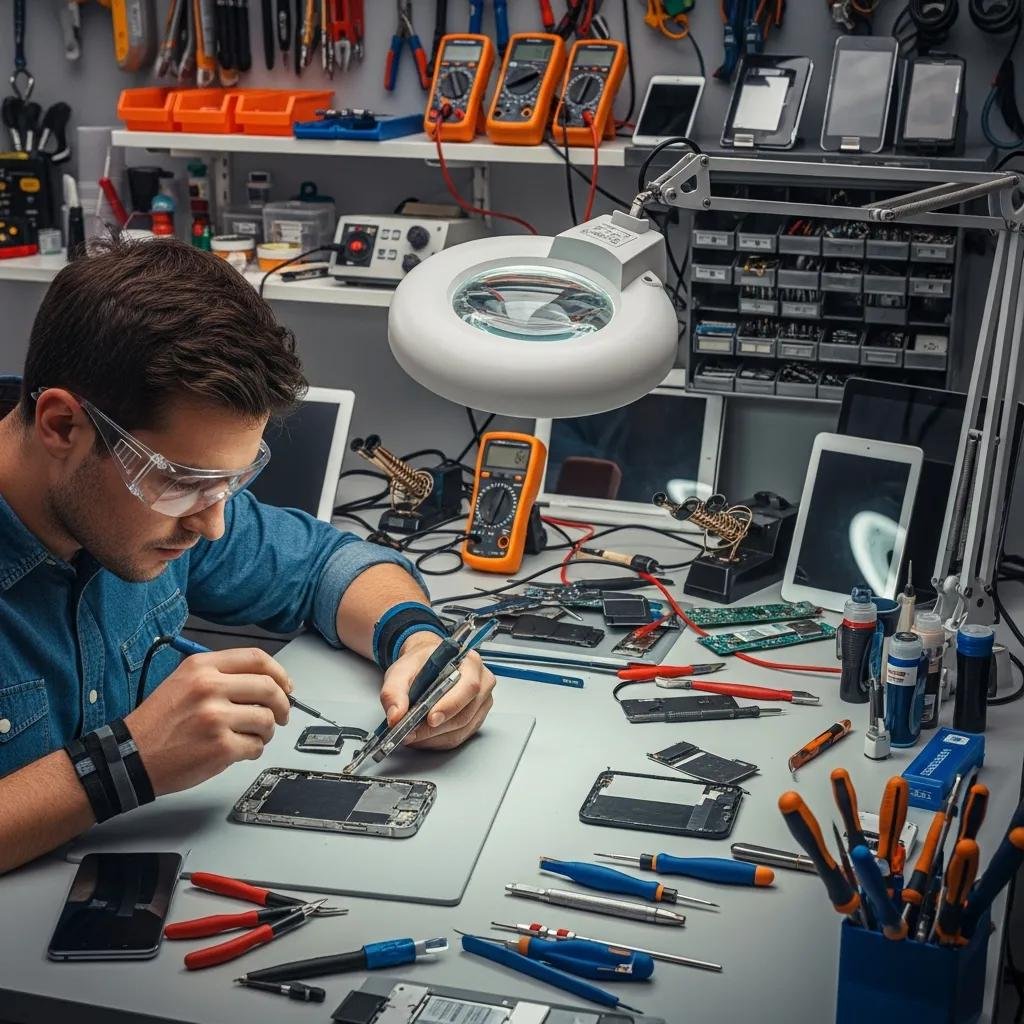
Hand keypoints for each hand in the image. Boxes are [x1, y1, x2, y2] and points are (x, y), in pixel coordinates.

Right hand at [125, 648, 291, 796]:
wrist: (130, 758)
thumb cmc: (158, 723)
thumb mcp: (184, 682)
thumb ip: (222, 676)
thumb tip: (267, 682)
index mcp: (201, 667)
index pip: (257, 659)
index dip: (279, 673)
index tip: (286, 686)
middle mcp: (209, 688)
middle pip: (269, 688)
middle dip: (282, 705)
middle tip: (280, 716)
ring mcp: (215, 718)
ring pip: (266, 720)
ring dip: (266, 731)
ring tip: (251, 736)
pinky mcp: (220, 747)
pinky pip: (256, 746)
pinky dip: (253, 750)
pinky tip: (238, 750)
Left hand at [379, 632, 495, 750]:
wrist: (427, 665)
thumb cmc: (421, 664)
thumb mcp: (402, 670)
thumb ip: (394, 691)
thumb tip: (396, 716)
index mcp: (470, 663)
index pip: (468, 687)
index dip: (450, 705)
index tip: (430, 719)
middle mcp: (482, 683)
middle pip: (464, 714)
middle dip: (435, 728)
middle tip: (411, 733)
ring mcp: (481, 704)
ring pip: (461, 730)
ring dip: (434, 738)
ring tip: (412, 735)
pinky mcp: (475, 719)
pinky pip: (458, 737)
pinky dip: (437, 741)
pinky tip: (422, 737)